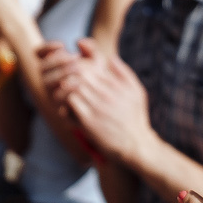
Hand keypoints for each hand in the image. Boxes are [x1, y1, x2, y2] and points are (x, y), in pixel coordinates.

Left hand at [50, 37, 150, 161]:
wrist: (136, 145)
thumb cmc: (135, 118)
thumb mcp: (137, 92)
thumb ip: (124, 73)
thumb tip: (110, 57)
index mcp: (116, 83)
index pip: (91, 64)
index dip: (79, 66)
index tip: (76, 76)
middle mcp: (106, 92)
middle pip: (79, 72)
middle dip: (70, 75)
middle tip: (67, 85)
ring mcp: (97, 106)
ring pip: (72, 85)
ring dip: (66, 90)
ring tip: (66, 97)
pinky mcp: (88, 121)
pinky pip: (69, 103)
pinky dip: (66, 104)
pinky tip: (69, 111)